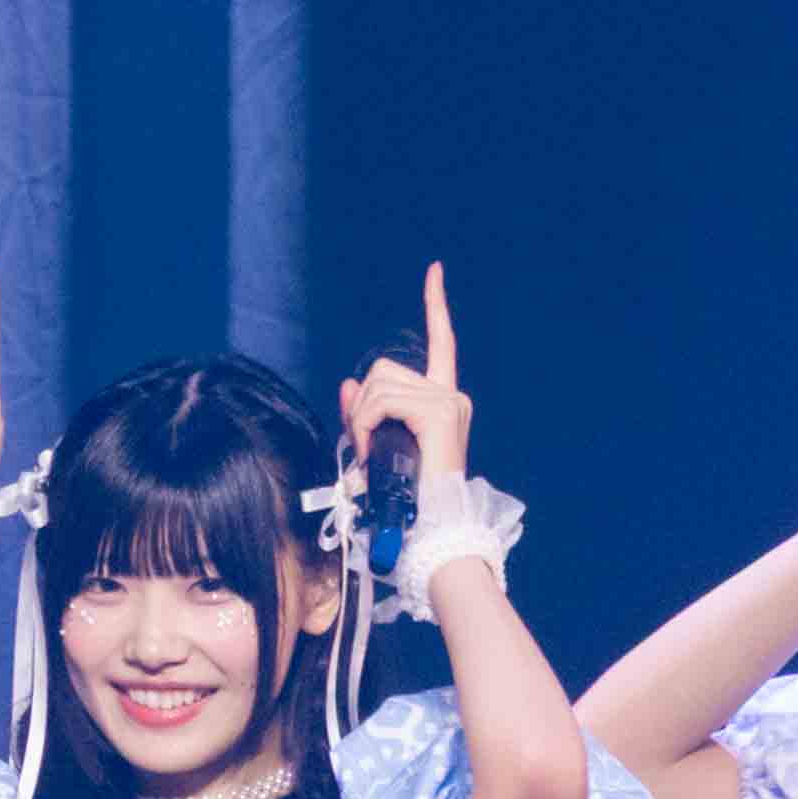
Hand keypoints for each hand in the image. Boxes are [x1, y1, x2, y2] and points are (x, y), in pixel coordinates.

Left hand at [332, 260, 481, 549]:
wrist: (432, 527)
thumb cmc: (407, 496)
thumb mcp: (379, 447)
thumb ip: (363, 414)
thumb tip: (347, 383)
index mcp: (444, 400)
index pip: (442, 341)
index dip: (435, 305)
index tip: (434, 271)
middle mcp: (451, 394)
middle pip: (384, 370)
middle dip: (362, 405)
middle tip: (364, 445)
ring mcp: (447, 401)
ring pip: (378, 386)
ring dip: (361, 420)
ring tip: (370, 454)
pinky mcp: (437, 412)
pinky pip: (381, 402)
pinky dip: (365, 426)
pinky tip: (373, 451)